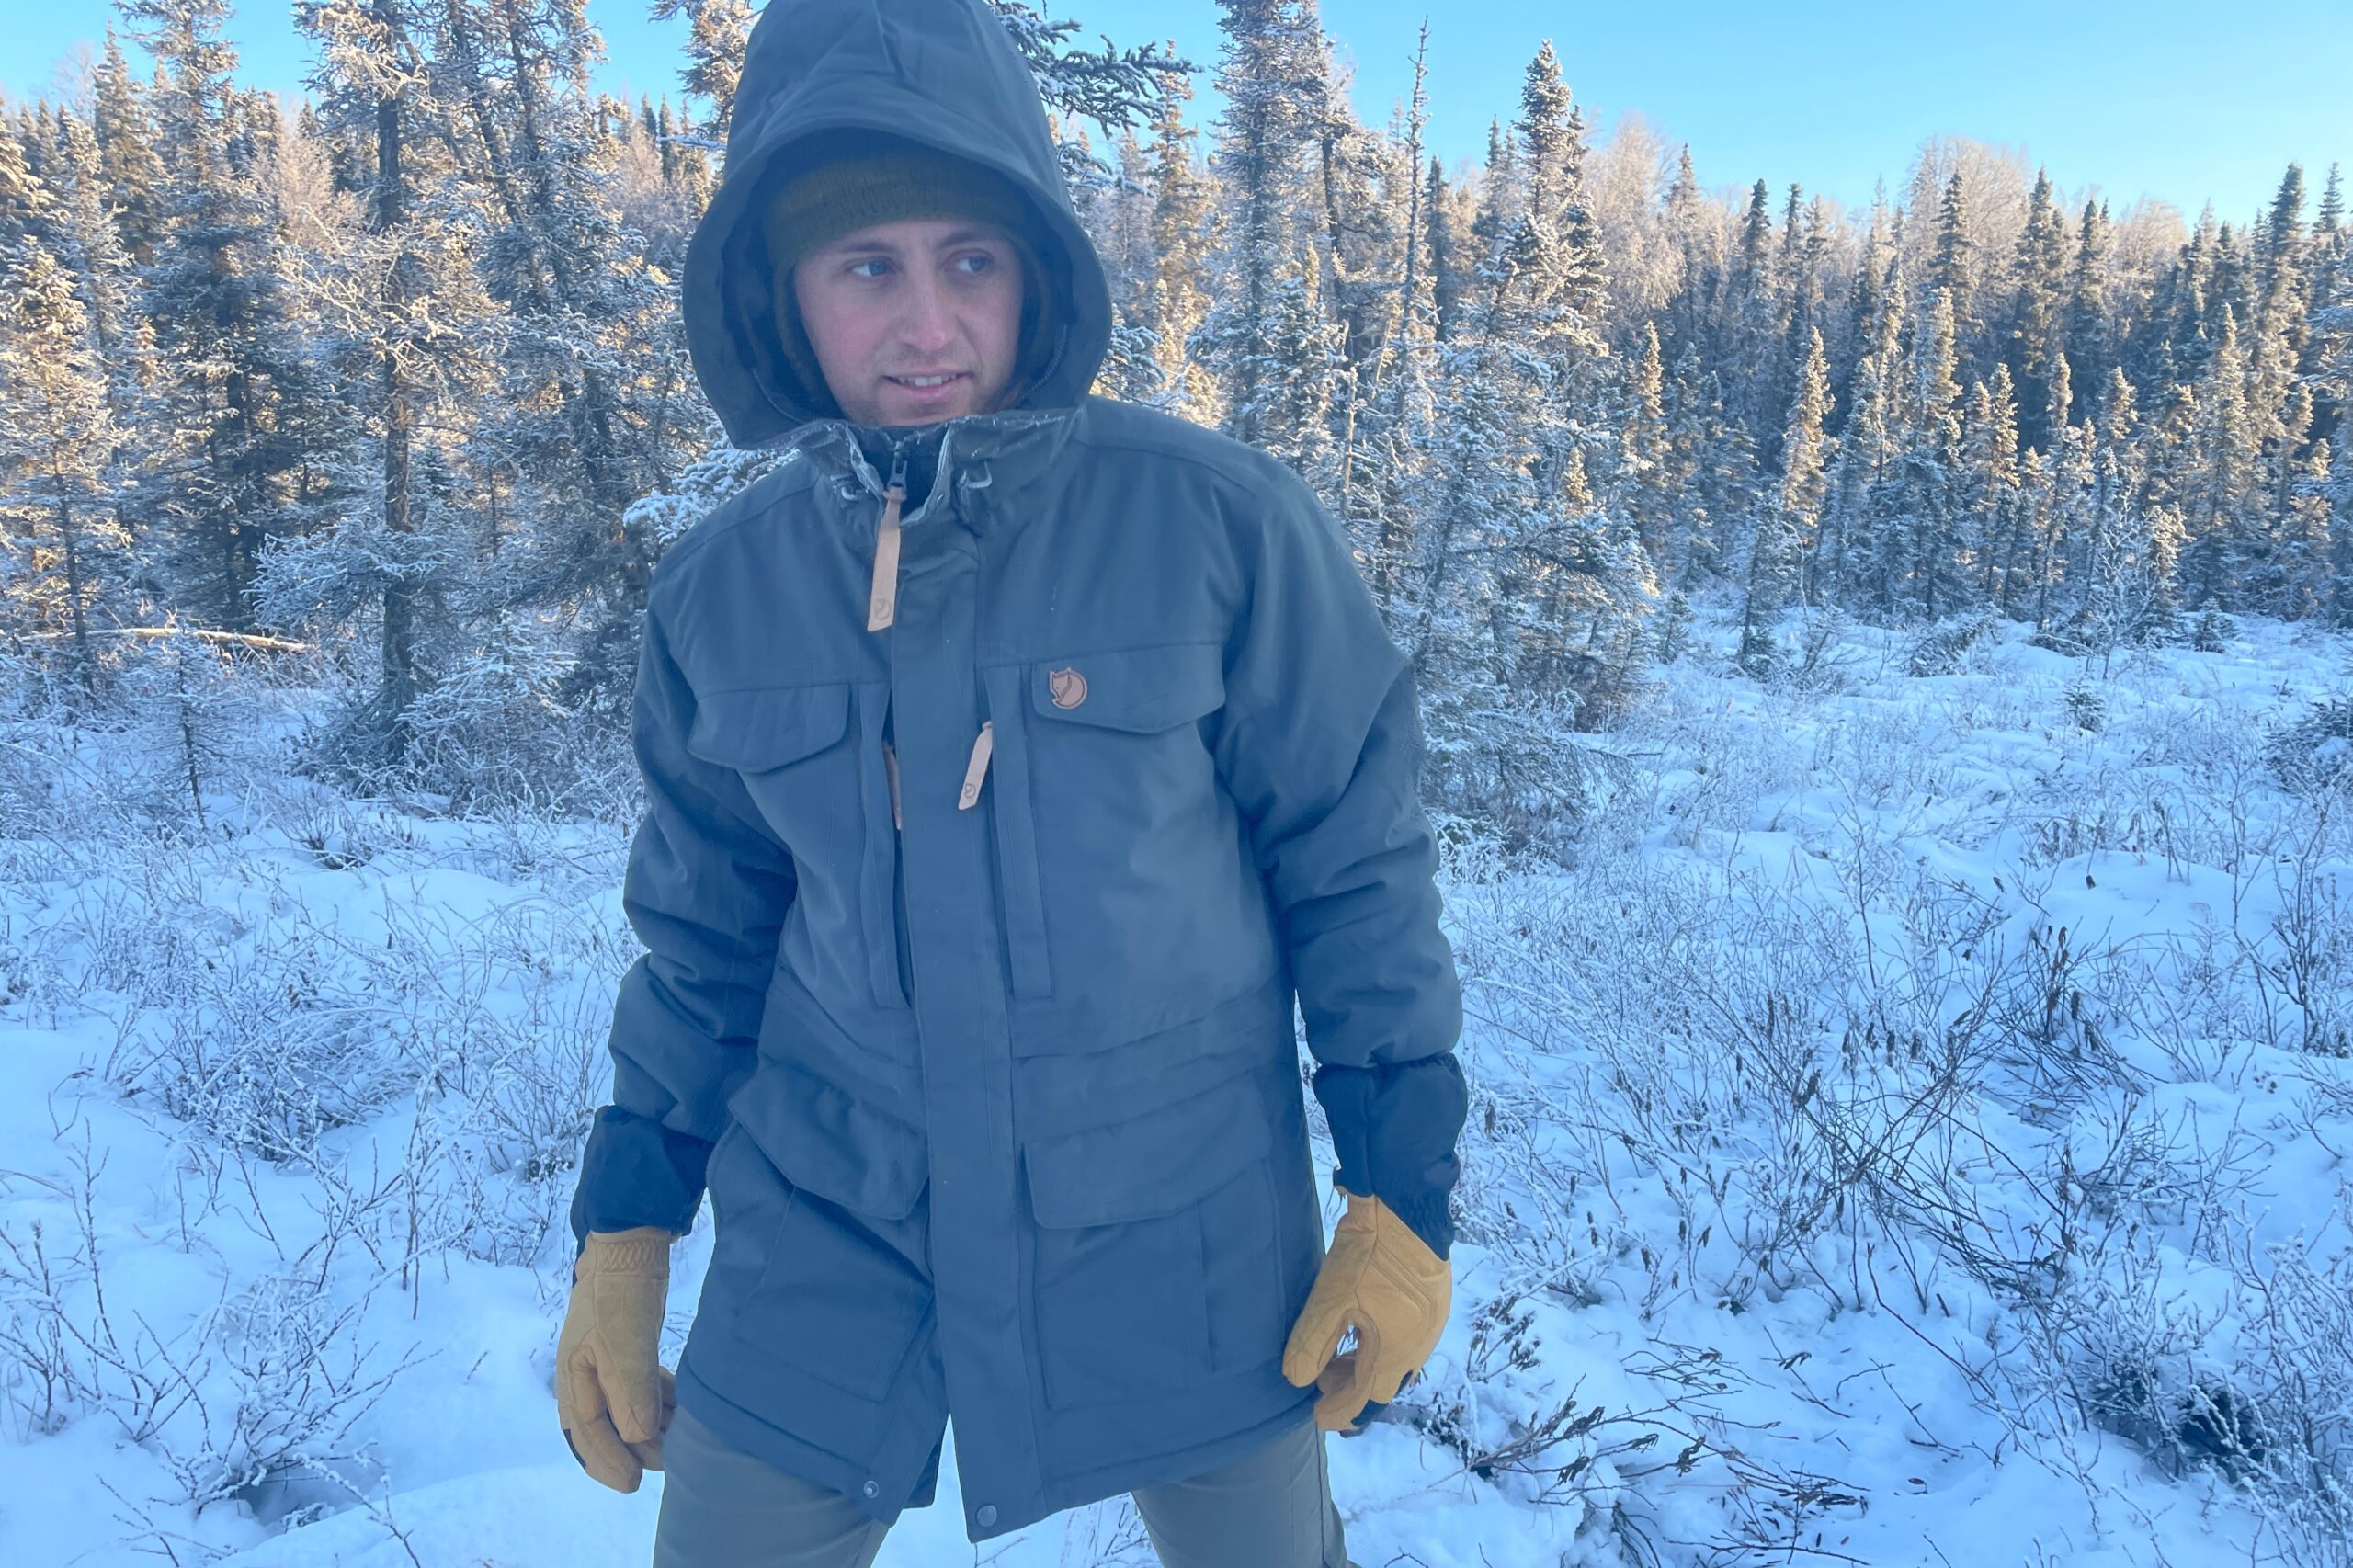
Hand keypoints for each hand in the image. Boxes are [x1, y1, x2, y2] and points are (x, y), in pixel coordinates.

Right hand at [556, 1227, 677, 1490]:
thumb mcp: (624, 1343)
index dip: (608, 1462)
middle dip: (634, 1449)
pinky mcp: (628, 1349)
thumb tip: (637, 1439)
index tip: (634, 1483)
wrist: (630, 1244)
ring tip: (678, 1439)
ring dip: (649, 1427)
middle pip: (605, 1427)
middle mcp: (586, 1375)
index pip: (585, 1434)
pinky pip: (639, 1388)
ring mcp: (607, 1362)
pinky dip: (657, 1402)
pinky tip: (678, 1409)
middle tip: (667, 1462)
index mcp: (573, 1378)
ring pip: (626, 1409)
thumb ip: (630, 1392)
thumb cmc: (620, 1293)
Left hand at [1281, 1191, 1450, 1433]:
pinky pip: (1409, 1342)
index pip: (1363, 1400)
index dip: (1337, 1412)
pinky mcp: (1433, 1305)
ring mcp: (1430, 1327)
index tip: (1316, 1417)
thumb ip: (1311, 1344)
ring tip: (1339, 1353)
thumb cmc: (1368, 1257)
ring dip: (1366, 1366)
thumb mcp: (1330, 1301)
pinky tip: (1365, 1328)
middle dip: (1350, 1388)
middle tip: (1322, 1377)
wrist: (1408, 1210)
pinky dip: (1382, 1346)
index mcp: (1394, 1354)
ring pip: (1397, 1364)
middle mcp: (1418, 1348)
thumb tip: (1296, 1379)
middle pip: (1382, 1385)